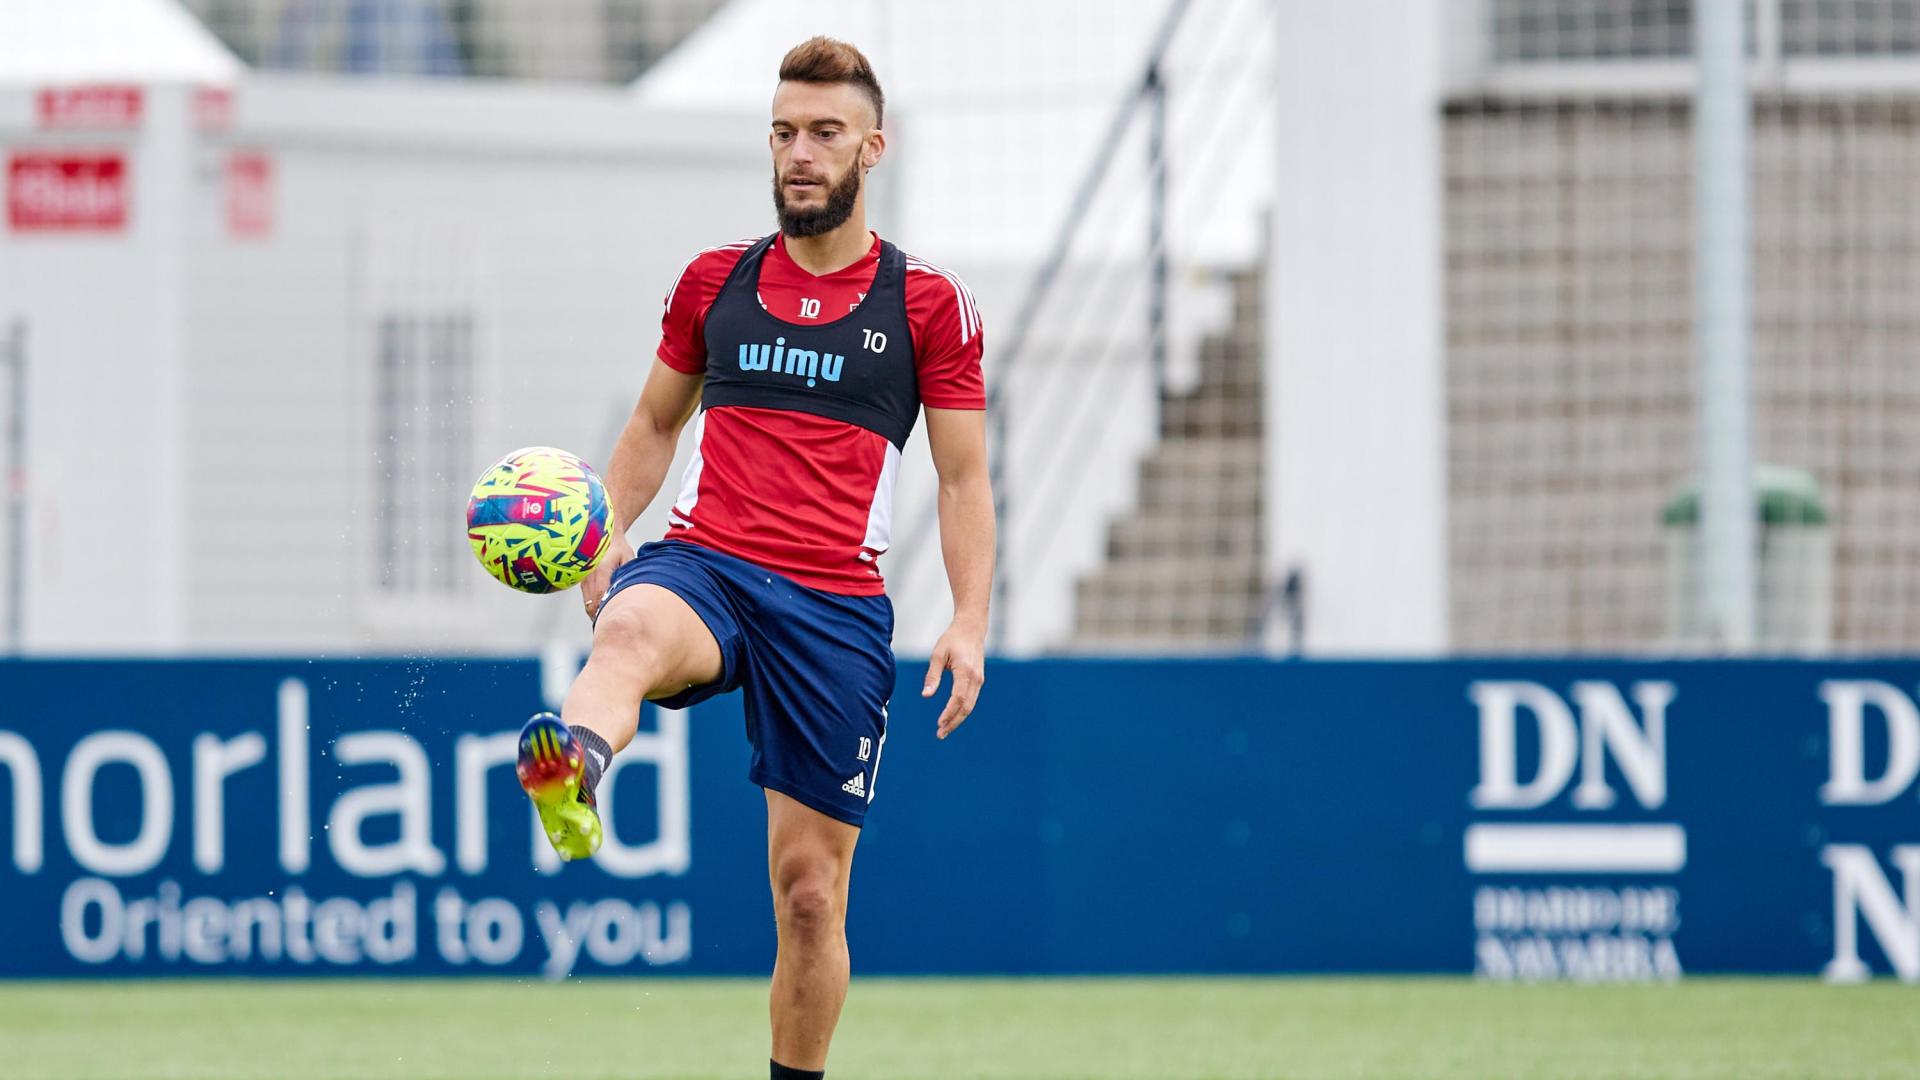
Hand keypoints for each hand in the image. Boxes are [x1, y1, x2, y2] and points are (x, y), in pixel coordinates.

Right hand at [581, 534, 634, 620]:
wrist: (605, 536)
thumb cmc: (620, 549)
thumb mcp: (628, 560)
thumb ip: (627, 577)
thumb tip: (629, 595)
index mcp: (601, 570)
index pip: (599, 596)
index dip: (604, 611)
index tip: (612, 619)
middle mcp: (589, 575)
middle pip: (591, 604)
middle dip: (600, 616)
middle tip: (612, 622)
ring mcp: (583, 578)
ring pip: (587, 604)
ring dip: (596, 612)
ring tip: (608, 617)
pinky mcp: (582, 581)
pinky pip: (586, 599)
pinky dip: (593, 606)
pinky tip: (603, 608)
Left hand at [921, 619, 985, 738]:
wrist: (971, 628)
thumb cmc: (952, 639)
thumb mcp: (938, 654)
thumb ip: (932, 676)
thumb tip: (926, 696)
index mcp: (965, 671)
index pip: (958, 699)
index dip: (949, 713)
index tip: (939, 724)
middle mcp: (976, 678)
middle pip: (966, 707)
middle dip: (954, 722)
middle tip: (940, 734)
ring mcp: (979, 680)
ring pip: (970, 705)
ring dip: (958, 718)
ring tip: (944, 729)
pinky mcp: (978, 680)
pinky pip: (971, 699)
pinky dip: (962, 710)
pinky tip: (952, 716)